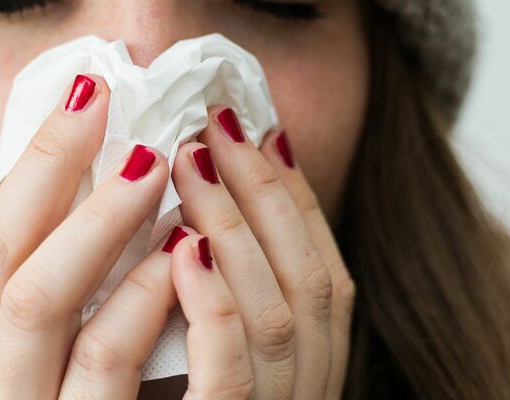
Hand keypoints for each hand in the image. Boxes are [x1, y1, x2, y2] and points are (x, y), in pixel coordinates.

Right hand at [0, 75, 257, 398]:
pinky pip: (105, 369)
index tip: (68, 113)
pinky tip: (175, 257)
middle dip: (47, 176)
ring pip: (41, 303)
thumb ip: (30, 325)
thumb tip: (80, 221)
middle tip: (102, 108)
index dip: (18, 178)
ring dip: (98, 226)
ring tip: (149, 166)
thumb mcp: (10, 389)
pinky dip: (139, 303)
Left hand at [168, 106, 355, 398]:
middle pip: (306, 279)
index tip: (266, 134)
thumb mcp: (216, 362)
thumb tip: (195, 221)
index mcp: (313, 371)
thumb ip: (229, 303)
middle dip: (265, 192)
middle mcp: (308, 391)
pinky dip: (213, 304)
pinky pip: (231, 370)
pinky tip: (185, 248)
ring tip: (189, 161)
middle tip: (217, 125)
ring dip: (233, 226)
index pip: (324, 275)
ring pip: (274, 313)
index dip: (298, 199)